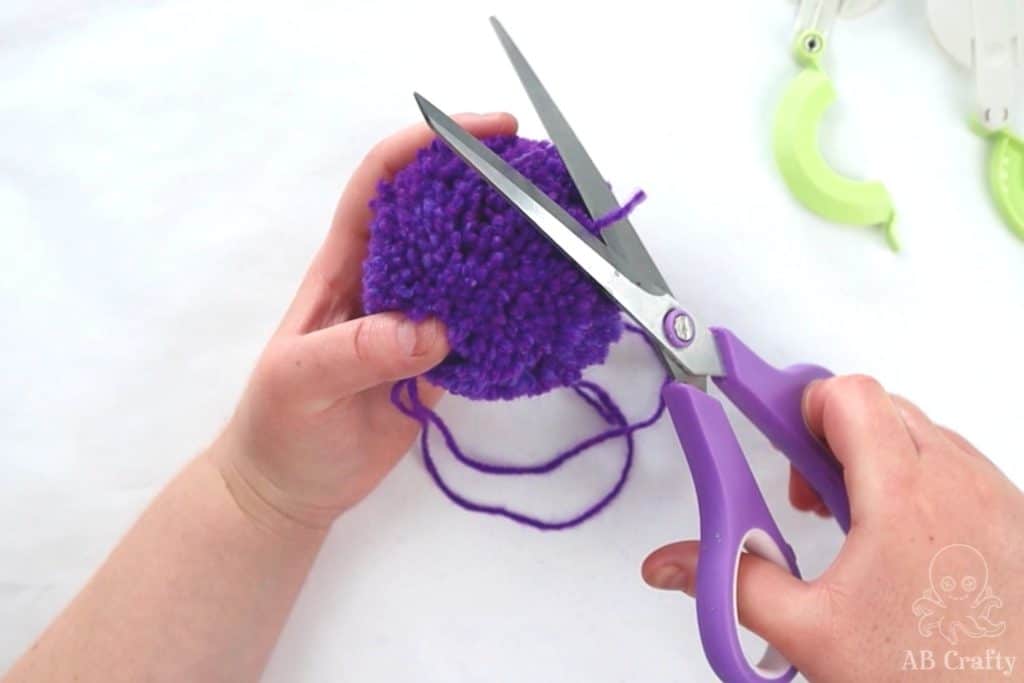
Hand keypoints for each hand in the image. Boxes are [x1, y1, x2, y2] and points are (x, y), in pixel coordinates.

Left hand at [210, 113, 517, 529]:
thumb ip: (357, 351)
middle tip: (550, 179)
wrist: (291, 488)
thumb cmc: (278, 428)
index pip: (384, 181)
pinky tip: (551, 307)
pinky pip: (483, 326)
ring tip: (568, 234)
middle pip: (441, 210)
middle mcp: (387, 281)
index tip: (492, 133)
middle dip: (490, 181)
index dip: (431, 144)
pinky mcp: (440, 361)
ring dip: (514, 244)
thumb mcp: (300, 383)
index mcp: (345, 265)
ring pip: (470, 266)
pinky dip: (517, 312)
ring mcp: (417, 320)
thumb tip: (432, 329)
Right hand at [642, 375, 1023, 681]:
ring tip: (854, 523)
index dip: (798, 405)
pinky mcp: (1015, 519)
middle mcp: (959, 482)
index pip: (845, 394)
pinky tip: (902, 539)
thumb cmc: (931, 676)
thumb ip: (732, 582)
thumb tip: (676, 563)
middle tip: (808, 494)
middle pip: (879, 407)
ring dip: (876, 458)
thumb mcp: (811, 631)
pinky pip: (958, 465)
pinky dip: (921, 481)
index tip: (766, 418)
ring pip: (921, 434)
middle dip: (830, 438)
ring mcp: (995, 497)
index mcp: (904, 495)